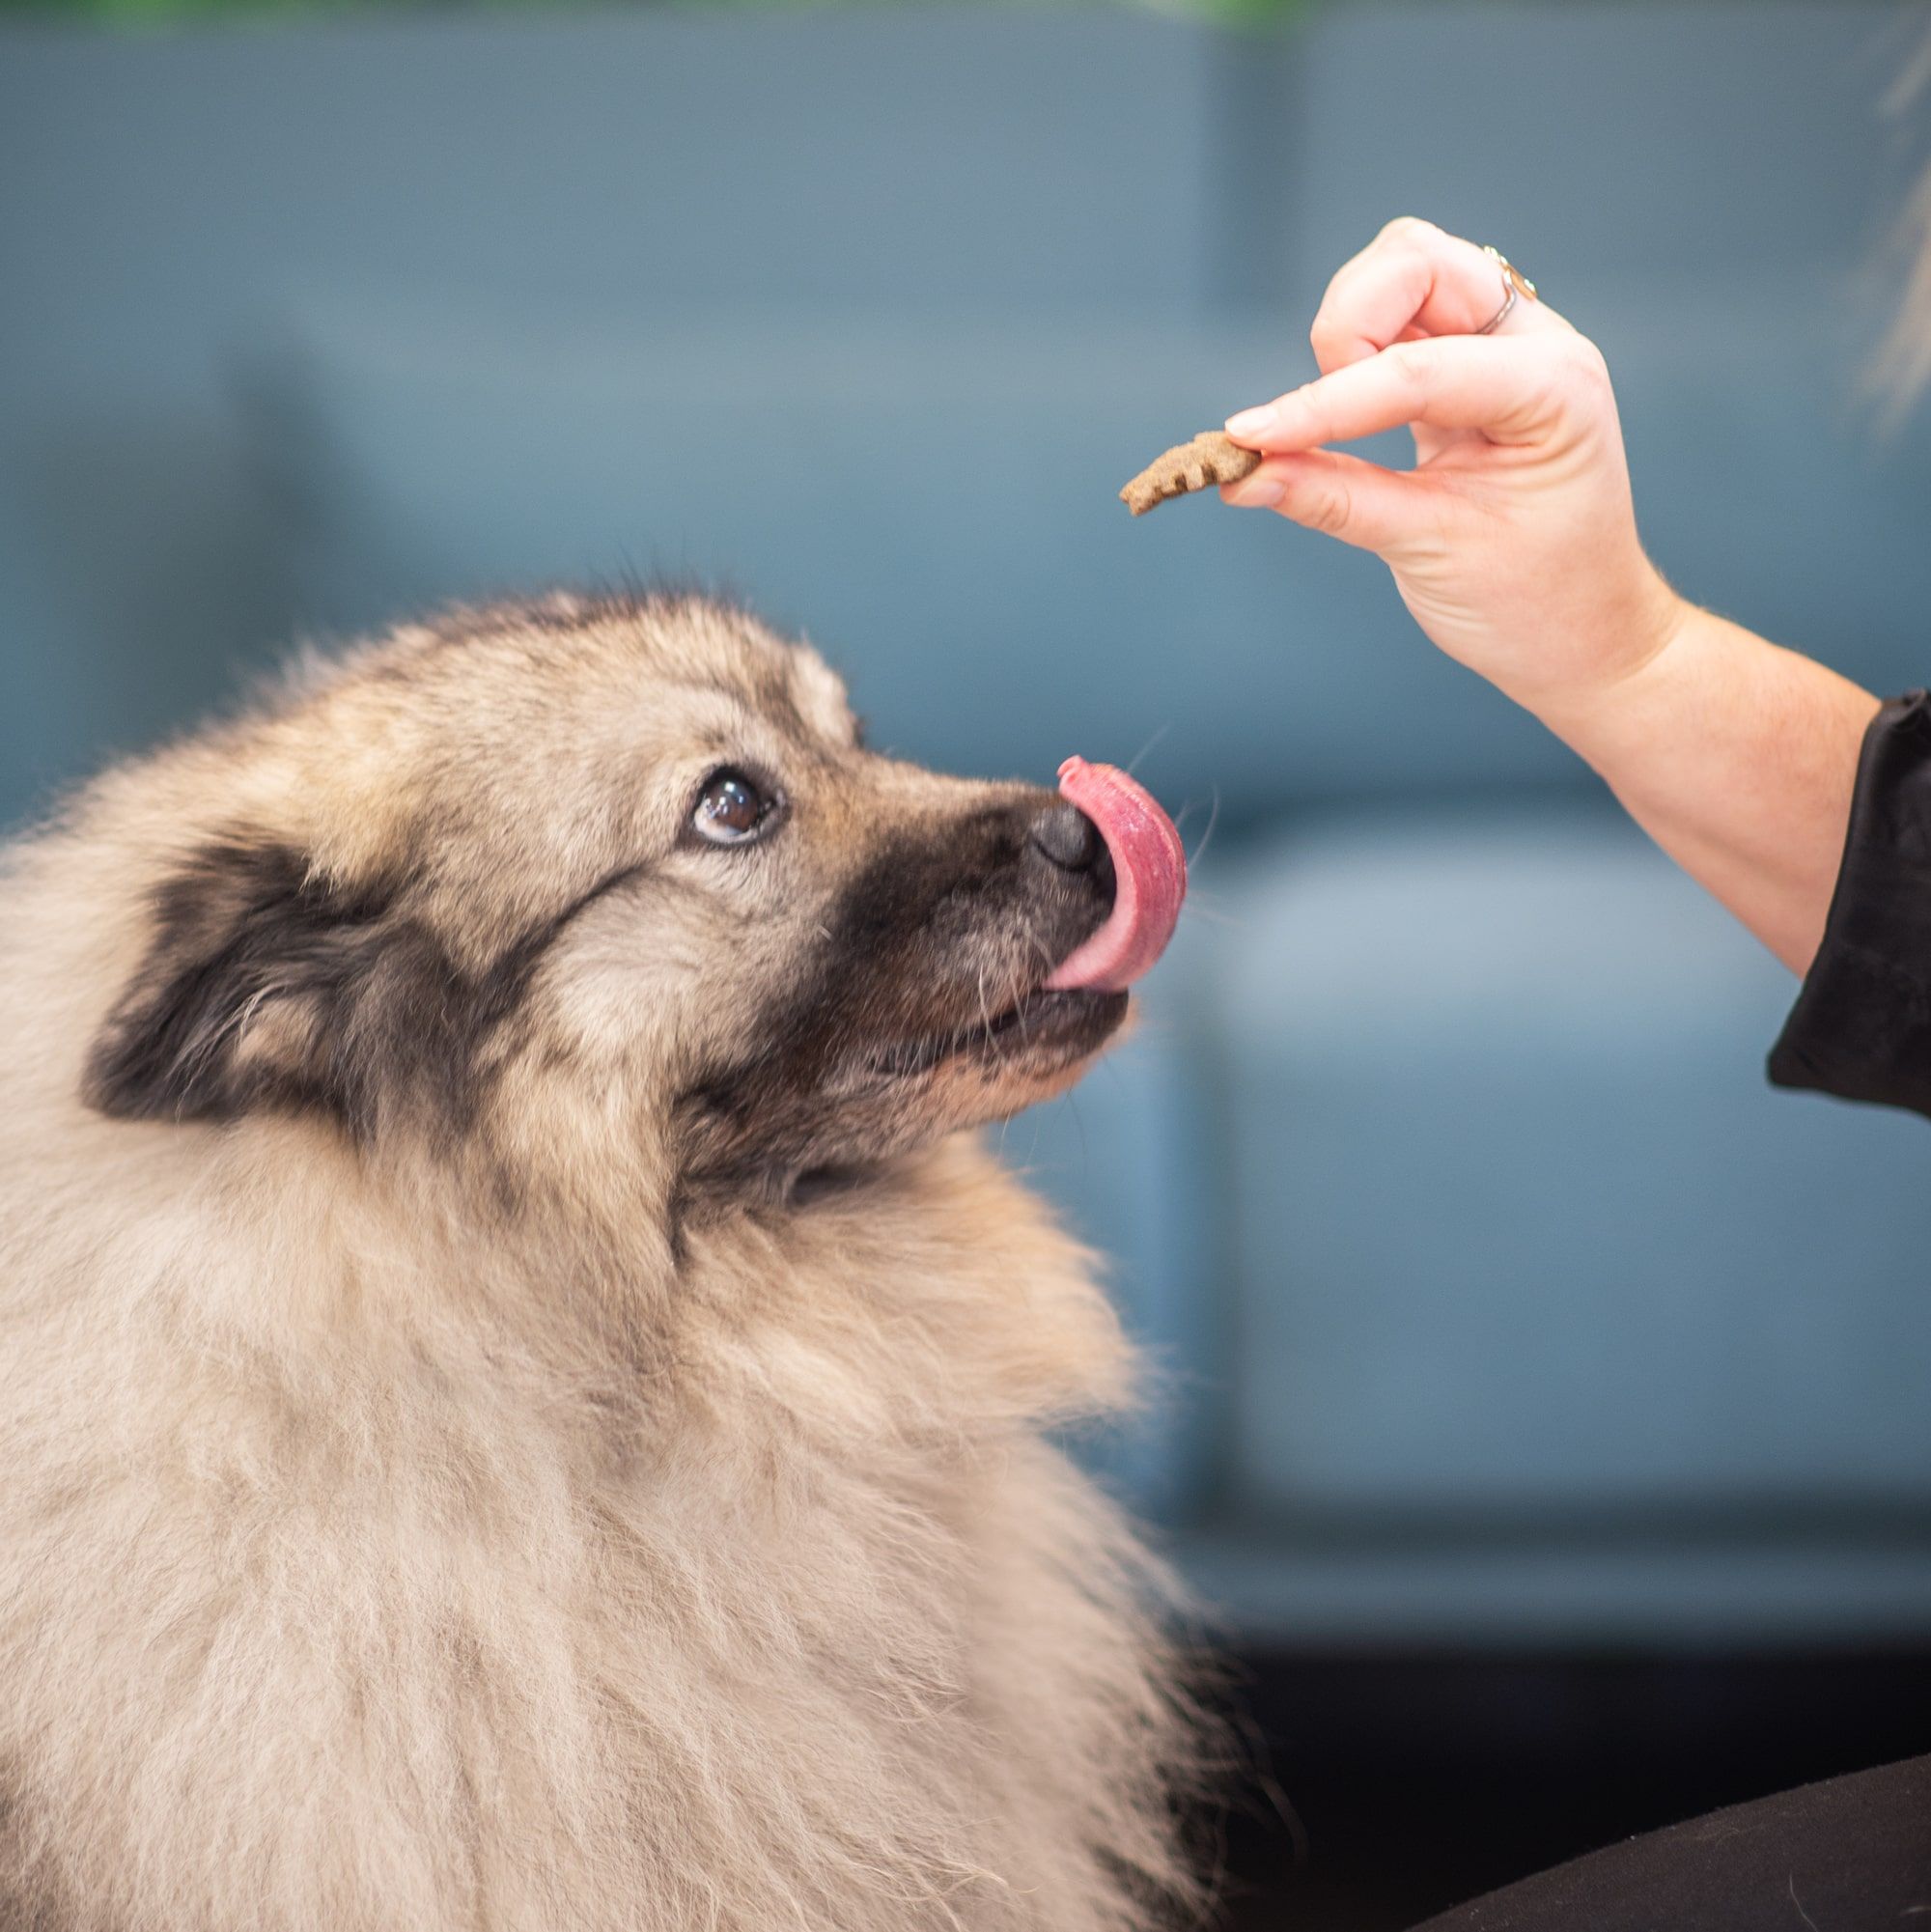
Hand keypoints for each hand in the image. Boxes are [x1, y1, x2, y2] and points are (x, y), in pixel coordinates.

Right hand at [1221, 217, 1686, 722]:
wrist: (1584, 636)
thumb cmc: (1534, 602)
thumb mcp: (1431, 553)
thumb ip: (1335, 501)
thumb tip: (1243, 474)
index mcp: (1553, 388)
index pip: (1419, 368)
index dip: (1325, 404)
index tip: (1249, 439)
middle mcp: (1533, 344)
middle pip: (1416, 261)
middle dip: (1348, 325)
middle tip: (1317, 419)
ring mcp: (1500, 347)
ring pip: (1400, 275)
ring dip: (1348, 335)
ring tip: (1335, 426)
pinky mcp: (1464, 367)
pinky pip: (1394, 322)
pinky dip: (1351, 359)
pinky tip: (1338, 418)